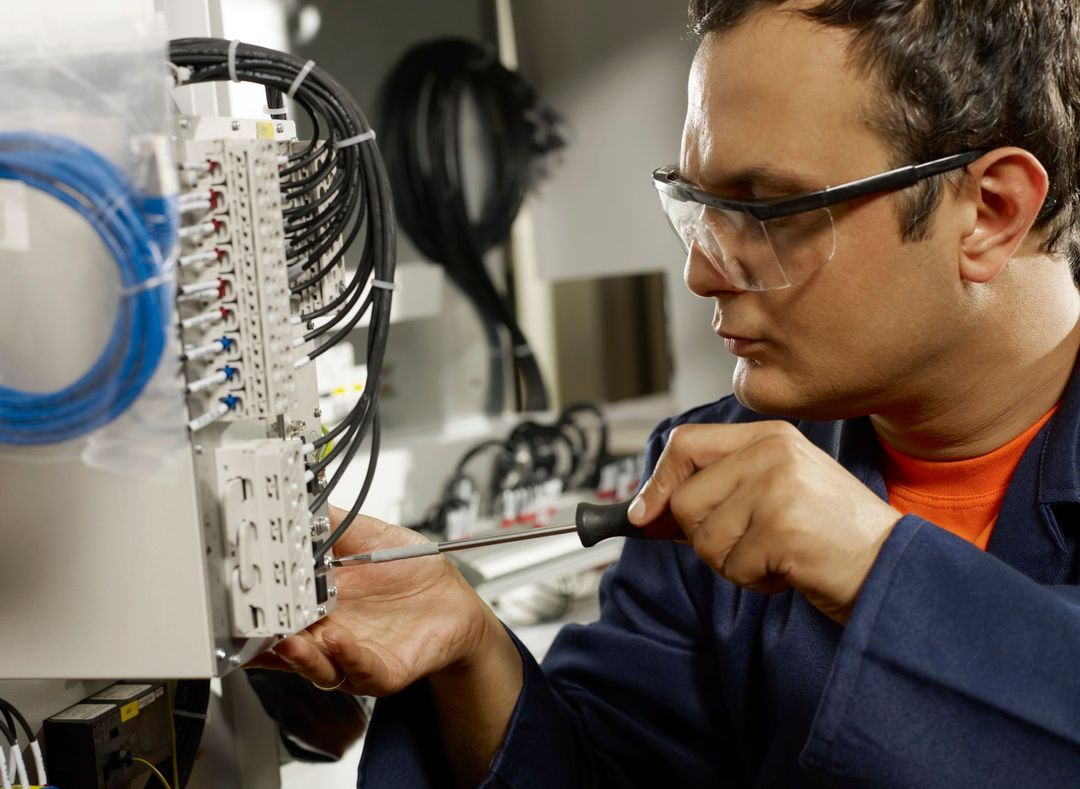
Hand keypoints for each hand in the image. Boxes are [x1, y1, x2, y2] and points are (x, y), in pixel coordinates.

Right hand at [249, 506, 502, 694]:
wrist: (455, 601)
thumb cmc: (412, 571)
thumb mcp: (369, 536)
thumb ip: (331, 524)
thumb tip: (299, 501)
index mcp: (319, 600)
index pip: (278, 605)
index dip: (258, 600)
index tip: (241, 588)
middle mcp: (329, 633)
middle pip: (287, 641)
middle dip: (268, 634)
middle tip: (252, 620)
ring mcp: (353, 656)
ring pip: (317, 665)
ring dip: (301, 654)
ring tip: (290, 638)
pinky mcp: (382, 672)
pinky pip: (360, 670)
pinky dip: (347, 657)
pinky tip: (338, 640)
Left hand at [629, 421, 900, 623]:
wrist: (891, 568)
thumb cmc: (831, 537)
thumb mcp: (775, 494)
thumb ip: (717, 492)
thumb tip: (646, 512)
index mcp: (771, 436)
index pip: (685, 443)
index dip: (657, 482)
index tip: (645, 514)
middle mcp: (773, 453)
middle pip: (685, 500)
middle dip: (705, 537)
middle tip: (751, 545)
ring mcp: (778, 488)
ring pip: (705, 539)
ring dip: (734, 563)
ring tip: (778, 555)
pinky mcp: (782, 528)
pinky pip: (733, 567)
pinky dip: (756, 581)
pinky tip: (791, 571)